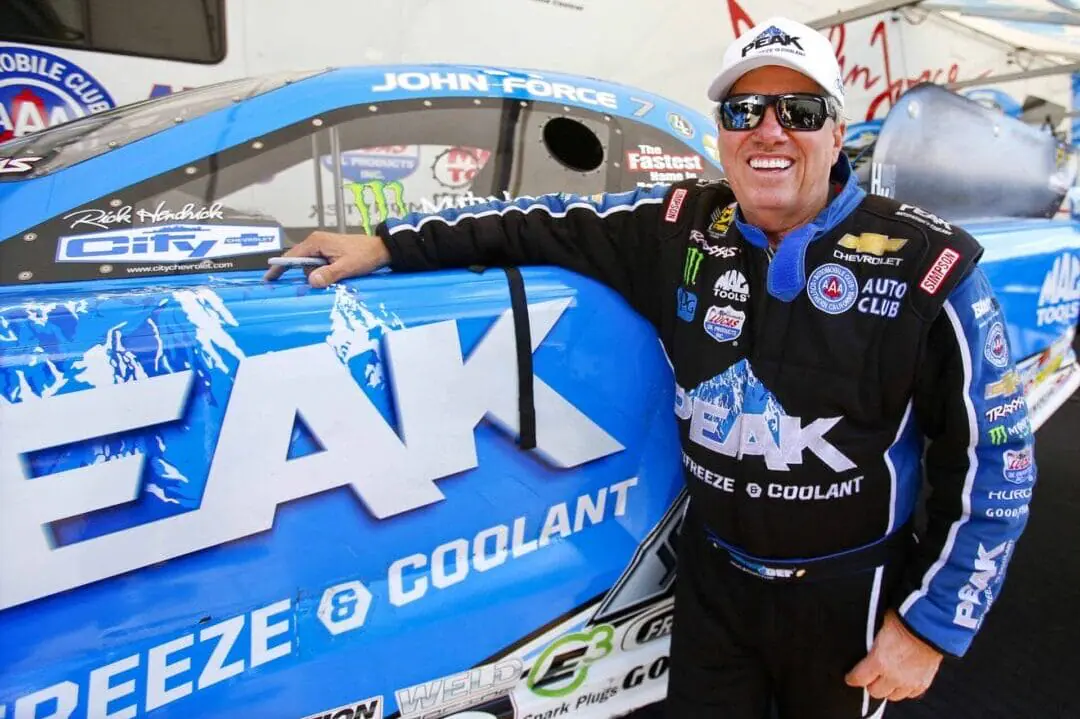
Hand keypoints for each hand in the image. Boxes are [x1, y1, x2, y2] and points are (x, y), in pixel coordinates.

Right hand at [263, 231, 390, 287]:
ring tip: (335, 277)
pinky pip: (317, 264)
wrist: (380, 249)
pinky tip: (331, 277)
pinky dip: (321, 273)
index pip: (291, 256)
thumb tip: (311, 281)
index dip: (279, 268)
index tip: (268, 279)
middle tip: (315, 285)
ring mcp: (322, 246)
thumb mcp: (347, 267)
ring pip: (309, 265)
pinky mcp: (328, 251)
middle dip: (304, 275)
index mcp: (316, 242)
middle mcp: (316, 242)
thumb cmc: (364, 255)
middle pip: (299, 261)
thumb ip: (329, 274)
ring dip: (317, 275)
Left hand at [845, 610, 942, 701]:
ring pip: (893, 696)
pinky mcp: (923, 683)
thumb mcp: (879, 626)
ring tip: (887, 679)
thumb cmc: (905, 619)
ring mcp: (910, 682)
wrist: (932, 625)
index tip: (850, 677)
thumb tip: (864, 638)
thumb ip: (871, 640)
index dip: (852, 678)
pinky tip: (903, 680)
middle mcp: (894, 675)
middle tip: (870, 676)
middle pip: (875, 692)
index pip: (859, 679)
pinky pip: (911, 694)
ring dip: (888, 688)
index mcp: (879, 661)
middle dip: (871, 684)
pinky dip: (906, 689)